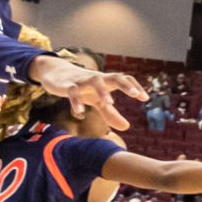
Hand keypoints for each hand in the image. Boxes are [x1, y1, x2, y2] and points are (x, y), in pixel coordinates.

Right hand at [31, 57, 148, 130]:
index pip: (125, 79)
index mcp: (106, 81)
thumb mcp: (97, 101)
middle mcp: (96, 78)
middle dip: (125, 84)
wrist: (56, 74)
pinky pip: (73, 91)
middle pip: (114, 76)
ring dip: (102, 91)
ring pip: (94, 81)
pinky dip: (77, 101)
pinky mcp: (67, 85)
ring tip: (110, 103)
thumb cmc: (82, 87)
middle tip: (135, 94)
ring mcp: (81, 80)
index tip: (145, 98)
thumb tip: (127, 127)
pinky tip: (80, 112)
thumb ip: (111, 113)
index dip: (135, 87)